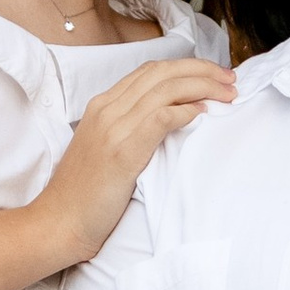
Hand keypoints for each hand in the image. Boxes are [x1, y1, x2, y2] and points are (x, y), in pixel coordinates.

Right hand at [36, 56, 234, 266]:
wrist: (59, 221)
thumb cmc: (85, 194)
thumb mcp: (106, 150)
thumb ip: (130, 129)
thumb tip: (169, 121)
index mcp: (102, 105)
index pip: (150, 71)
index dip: (186, 67)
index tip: (213, 75)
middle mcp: (106, 109)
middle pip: (161, 72)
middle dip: (201, 70)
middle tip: (230, 78)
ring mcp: (113, 128)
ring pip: (165, 89)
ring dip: (203, 87)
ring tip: (227, 94)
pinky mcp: (122, 151)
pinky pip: (161, 117)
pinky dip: (186, 110)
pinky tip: (204, 113)